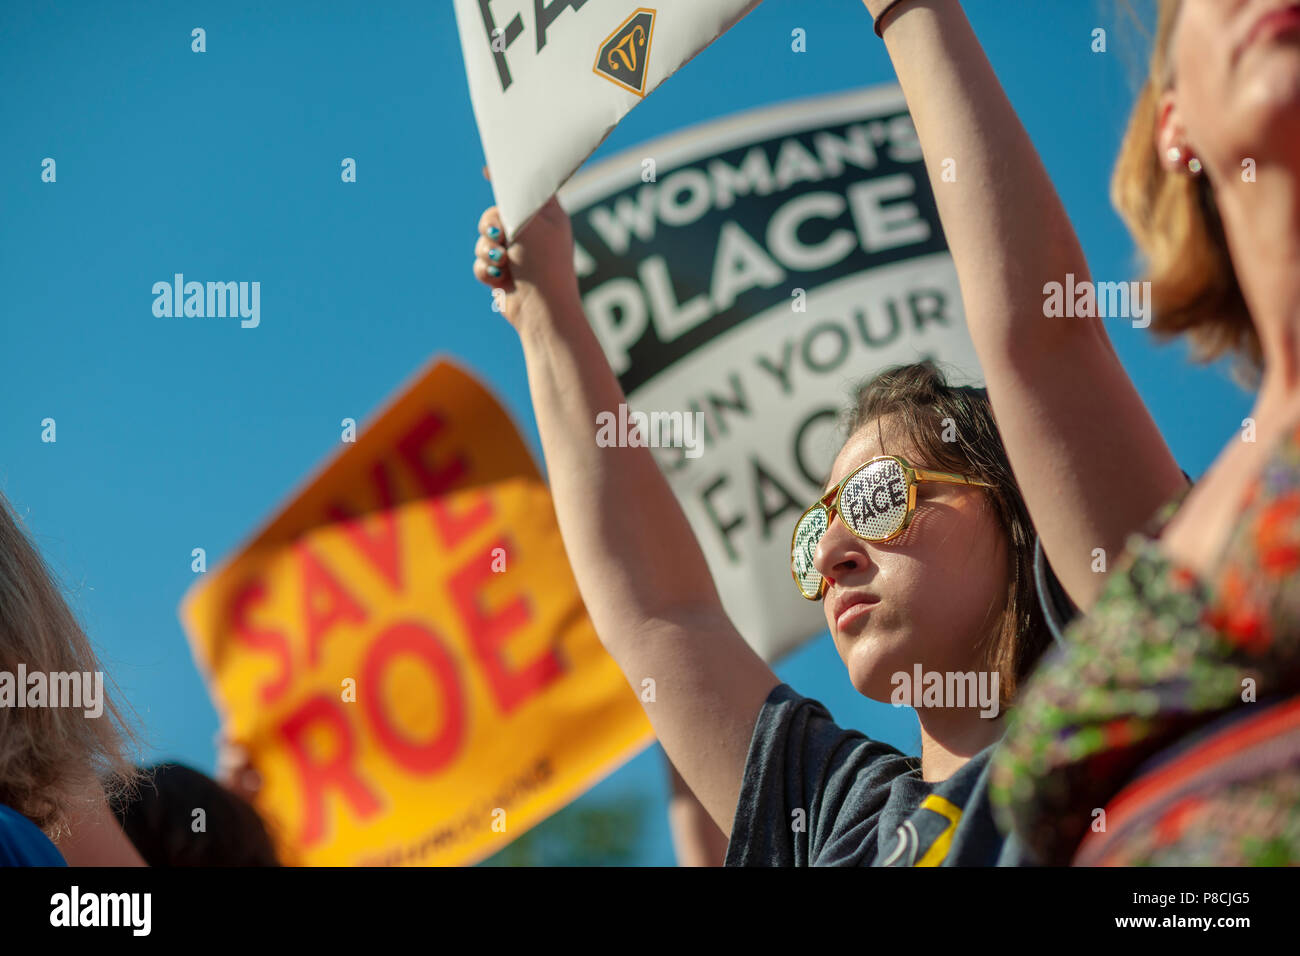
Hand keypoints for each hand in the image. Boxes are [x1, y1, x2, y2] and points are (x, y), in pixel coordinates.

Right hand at [473, 169, 579, 330]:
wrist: (540, 311)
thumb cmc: (543, 265)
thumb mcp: (529, 223)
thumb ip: (509, 203)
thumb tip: (495, 192)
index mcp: (548, 217)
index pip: (528, 189)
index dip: (510, 179)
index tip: (489, 170)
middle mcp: (533, 234)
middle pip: (495, 214)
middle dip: (490, 225)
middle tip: (499, 234)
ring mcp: (517, 255)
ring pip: (484, 240)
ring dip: (487, 251)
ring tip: (502, 263)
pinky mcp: (503, 274)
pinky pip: (482, 262)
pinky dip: (487, 270)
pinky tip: (501, 280)